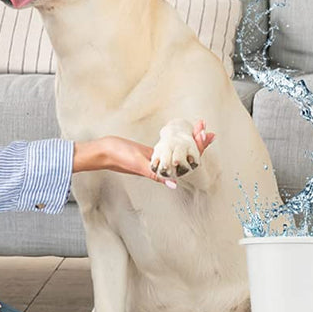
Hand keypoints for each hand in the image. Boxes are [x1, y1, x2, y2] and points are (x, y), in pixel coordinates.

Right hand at [73, 118, 214, 187]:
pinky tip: (183, 134)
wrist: (104, 151)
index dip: (197, 149)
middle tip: (208, 129)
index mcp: (161, 168)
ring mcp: (157, 158)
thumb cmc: (119, 157)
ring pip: (179, 149)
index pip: (185, 159)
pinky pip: (169, 147)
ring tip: (200, 127)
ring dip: (190, 139)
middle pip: (185, 154)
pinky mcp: (151, 153)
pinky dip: (178, 139)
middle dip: (198, 142)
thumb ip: (155, 174)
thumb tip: (174, 184)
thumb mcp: (138, 163)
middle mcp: (162, 165)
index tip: (206, 136)